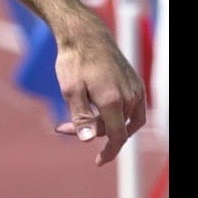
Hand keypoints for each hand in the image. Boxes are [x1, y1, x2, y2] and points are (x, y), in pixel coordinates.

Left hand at [52, 16, 147, 164]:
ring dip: (102, 122)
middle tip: (61, 126)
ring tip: (76, 115)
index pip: (117, 138)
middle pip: (115, 128)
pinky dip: (117, 115)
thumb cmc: (75, 61)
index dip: (109, 153)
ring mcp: (135, 89)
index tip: (98, 162)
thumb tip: (89, 140)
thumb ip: (80, 117)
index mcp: (114, 101)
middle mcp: (130, 96)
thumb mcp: (70, 90)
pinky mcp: (135, 82)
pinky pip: (132, 108)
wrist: (86, 34)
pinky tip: (98, 110)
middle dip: (91, 131)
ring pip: (124, 119)